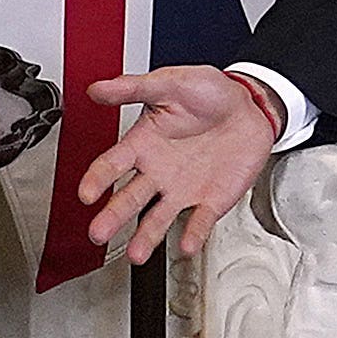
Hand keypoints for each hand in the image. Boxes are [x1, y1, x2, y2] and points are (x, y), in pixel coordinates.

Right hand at [75, 68, 282, 264]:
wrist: (250, 107)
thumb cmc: (210, 93)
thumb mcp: (171, 83)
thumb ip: (133, 88)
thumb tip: (97, 89)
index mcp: (143, 144)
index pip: (112, 164)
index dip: (97, 179)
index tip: (86, 193)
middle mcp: (158, 172)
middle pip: (129, 198)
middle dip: (113, 217)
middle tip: (97, 233)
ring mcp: (182, 189)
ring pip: (159, 218)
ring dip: (146, 237)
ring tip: (136, 255)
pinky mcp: (210, 200)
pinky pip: (199, 221)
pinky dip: (193, 234)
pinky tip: (185, 245)